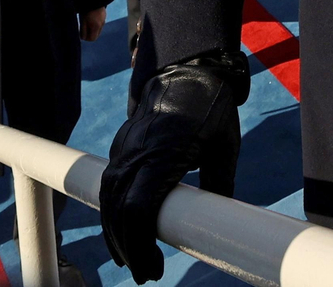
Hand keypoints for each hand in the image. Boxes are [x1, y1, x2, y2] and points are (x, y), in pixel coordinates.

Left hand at [81, 7, 106, 41]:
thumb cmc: (86, 10)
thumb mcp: (83, 21)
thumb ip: (83, 30)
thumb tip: (83, 38)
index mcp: (96, 27)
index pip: (92, 39)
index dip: (85, 38)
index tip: (80, 33)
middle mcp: (101, 25)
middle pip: (95, 35)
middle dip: (89, 34)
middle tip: (82, 29)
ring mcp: (103, 20)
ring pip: (97, 30)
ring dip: (91, 29)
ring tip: (86, 22)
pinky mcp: (104, 16)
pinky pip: (99, 24)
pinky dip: (94, 24)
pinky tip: (90, 18)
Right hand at [101, 52, 248, 282]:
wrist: (188, 67)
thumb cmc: (212, 107)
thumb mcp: (225, 147)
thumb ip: (220, 185)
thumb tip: (223, 223)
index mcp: (163, 154)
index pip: (138, 209)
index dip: (141, 245)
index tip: (153, 268)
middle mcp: (136, 152)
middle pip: (118, 211)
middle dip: (127, 248)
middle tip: (144, 273)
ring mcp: (124, 148)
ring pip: (107, 198)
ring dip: (115, 232)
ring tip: (131, 259)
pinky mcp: (121, 145)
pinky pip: (109, 183)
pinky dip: (111, 210)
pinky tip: (122, 229)